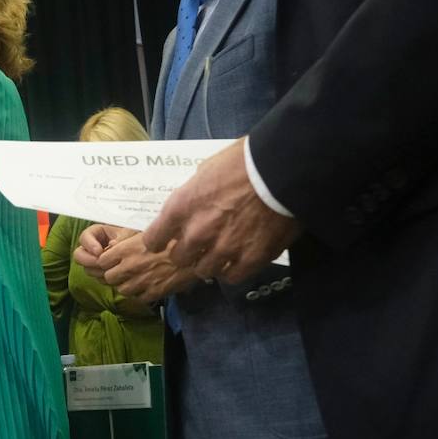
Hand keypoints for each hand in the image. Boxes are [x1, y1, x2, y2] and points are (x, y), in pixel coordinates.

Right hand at [73, 224, 134, 280]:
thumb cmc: (135, 236)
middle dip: (88, 261)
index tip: (99, 251)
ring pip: (87, 269)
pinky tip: (116, 276)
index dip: (89, 245)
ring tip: (111, 269)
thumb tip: (112, 245)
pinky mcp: (102, 272)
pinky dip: (105, 278)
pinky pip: (98, 278)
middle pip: (79, 255)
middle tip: (100, 263)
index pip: (84, 237)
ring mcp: (96, 261)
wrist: (143, 250)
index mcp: (97, 233)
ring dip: (97, 271)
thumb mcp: (129, 234)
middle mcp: (92, 248)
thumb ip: (120, 238)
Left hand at [99, 231, 202, 301]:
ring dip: (126, 285)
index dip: (106, 261)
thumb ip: (131, 240)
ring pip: (122, 290)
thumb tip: (117, 243)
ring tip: (136, 279)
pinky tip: (148, 286)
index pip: (101, 261)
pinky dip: (141, 294)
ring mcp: (142, 282)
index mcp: (127, 249)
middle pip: (109, 277)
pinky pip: (139, 298)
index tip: (112, 259)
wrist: (197, 251)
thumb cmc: (175, 236)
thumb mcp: (149, 231)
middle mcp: (131, 267)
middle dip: (114, 274)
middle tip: (123, 270)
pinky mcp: (154, 293)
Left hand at [141, 138, 298, 282]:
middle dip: (186, 252)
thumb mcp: (206, 170)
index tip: (164, 241)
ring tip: (219, 254)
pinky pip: (232, 277)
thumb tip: (192, 205)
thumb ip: (193, 195)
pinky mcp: (251, 260)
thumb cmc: (243, 161)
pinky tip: (237, 261)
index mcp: (182, 207)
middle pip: (179, 258)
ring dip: (209, 263)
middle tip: (197, 246)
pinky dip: (232, 270)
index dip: (159, 241)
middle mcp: (198, 232)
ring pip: (204, 271)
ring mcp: (224, 249)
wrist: (282, 170)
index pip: (155, 239)